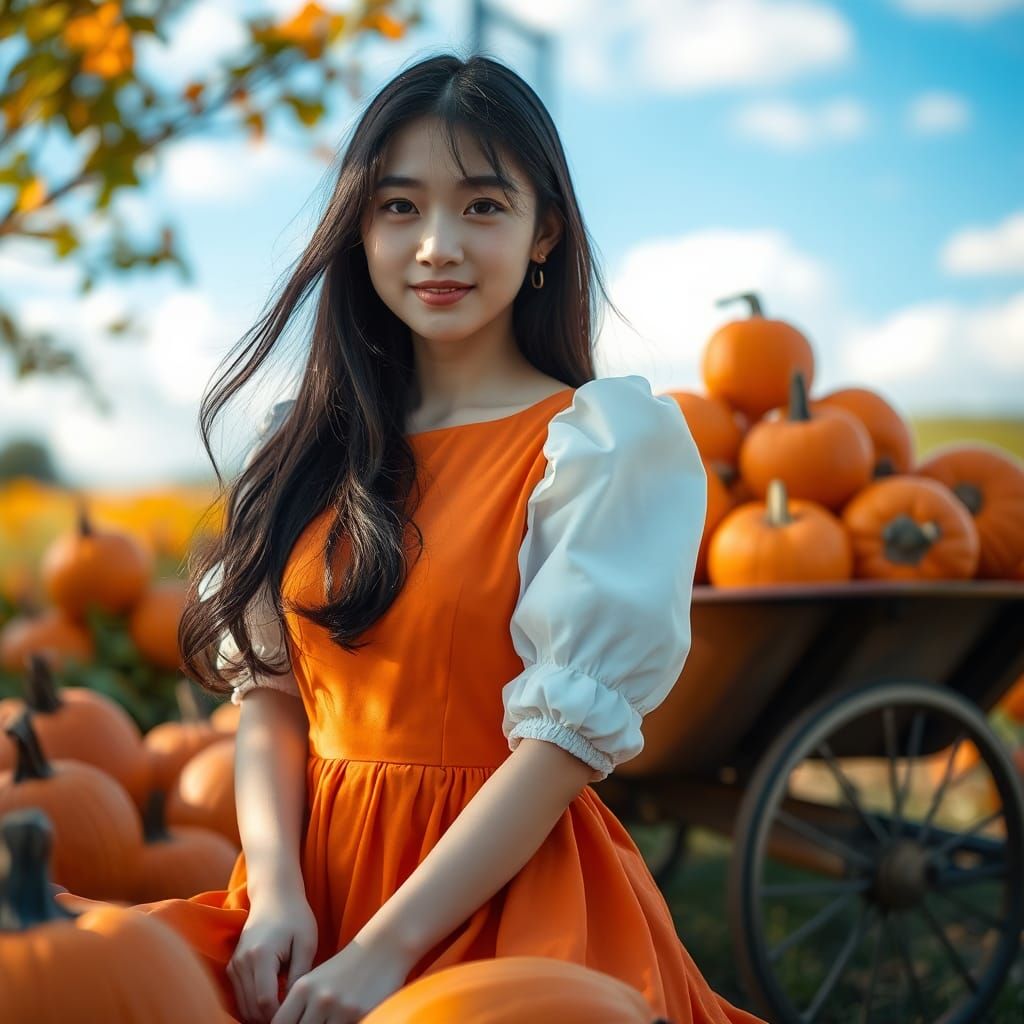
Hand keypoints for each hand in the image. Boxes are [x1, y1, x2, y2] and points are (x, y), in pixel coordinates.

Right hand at [228, 885, 317, 1023]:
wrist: (275, 896)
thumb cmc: (296, 917)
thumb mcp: (306, 944)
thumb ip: (299, 975)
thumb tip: (293, 1004)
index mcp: (261, 955)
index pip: (265, 1001)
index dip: (280, 1015)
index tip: (297, 1014)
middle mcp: (242, 962)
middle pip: (252, 1008)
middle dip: (272, 1018)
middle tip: (293, 1015)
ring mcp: (234, 965)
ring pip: (244, 1006)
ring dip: (262, 1014)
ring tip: (285, 1009)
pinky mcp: (233, 967)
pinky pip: (240, 997)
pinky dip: (255, 1005)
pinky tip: (275, 1001)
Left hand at [269, 933, 413, 1023]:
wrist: (382, 948)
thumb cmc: (347, 968)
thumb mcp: (316, 980)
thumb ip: (299, 1006)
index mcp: (302, 988)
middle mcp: (318, 998)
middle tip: (318, 1022)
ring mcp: (339, 1007)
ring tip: (330, 1021)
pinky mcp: (359, 1014)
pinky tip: (345, 1021)